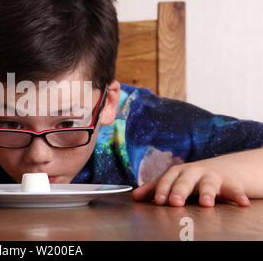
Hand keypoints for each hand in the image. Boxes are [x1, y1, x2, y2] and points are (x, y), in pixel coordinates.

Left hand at [131, 158, 251, 206]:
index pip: (167, 179)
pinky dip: (238, 195)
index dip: (162, 189)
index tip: (158, 201)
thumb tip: (134, 196)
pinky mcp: (230, 183)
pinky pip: (234, 189)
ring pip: (209, 184)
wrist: (221, 170)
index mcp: (178, 172)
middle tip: (175, 202)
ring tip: (206, 204)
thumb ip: (155, 189)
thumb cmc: (191, 179)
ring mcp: (212, 176)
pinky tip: (241, 203)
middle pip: (186, 180)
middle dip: (180, 191)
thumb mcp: (174, 181)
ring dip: (208, 193)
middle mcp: (194, 172)